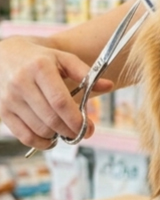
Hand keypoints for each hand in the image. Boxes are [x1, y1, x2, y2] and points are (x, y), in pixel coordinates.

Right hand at [0, 36, 113, 150]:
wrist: (3, 56)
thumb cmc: (39, 58)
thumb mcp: (63, 58)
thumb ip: (86, 72)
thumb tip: (109, 85)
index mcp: (40, 68)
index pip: (60, 101)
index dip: (76, 119)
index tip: (89, 127)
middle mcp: (21, 83)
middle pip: (51, 118)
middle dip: (71, 131)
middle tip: (82, 133)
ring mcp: (9, 99)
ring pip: (39, 129)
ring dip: (57, 136)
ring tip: (68, 132)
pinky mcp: (2, 111)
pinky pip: (23, 135)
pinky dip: (40, 143)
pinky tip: (51, 140)